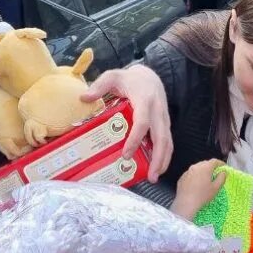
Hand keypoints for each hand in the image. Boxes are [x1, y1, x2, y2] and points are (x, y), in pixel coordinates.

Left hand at [82, 64, 171, 181]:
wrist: (150, 75)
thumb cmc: (129, 78)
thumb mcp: (112, 75)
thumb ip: (99, 86)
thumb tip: (84, 98)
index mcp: (145, 100)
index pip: (142, 123)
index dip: (135, 139)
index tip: (126, 154)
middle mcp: (157, 111)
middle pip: (161, 138)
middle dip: (157, 158)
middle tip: (149, 177)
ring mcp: (164, 118)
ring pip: (168, 142)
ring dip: (163, 161)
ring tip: (153, 177)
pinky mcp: (165, 124)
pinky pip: (168, 142)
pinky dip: (164, 156)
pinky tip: (157, 168)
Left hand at [170, 159, 225, 219]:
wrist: (186, 203)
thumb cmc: (203, 195)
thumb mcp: (216, 188)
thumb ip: (221, 178)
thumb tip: (223, 172)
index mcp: (205, 167)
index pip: (214, 161)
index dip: (220, 163)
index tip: (224, 167)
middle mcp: (195, 167)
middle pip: (205, 163)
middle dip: (211, 167)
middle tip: (216, 173)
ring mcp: (187, 172)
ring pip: (197, 168)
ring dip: (202, 171)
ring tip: (206, 178)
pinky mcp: (182, 178)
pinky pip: (190, 174)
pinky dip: (195, 176)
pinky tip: (196, 184)